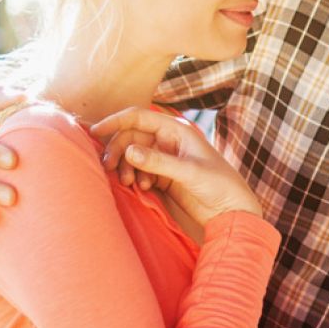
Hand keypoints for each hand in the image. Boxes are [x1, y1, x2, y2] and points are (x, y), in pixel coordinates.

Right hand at [91, 106, 260, 233]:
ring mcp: (164, 158)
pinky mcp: (162, 176)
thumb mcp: (189, 172)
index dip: (115, 121)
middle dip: (118, 151)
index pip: (138, 117)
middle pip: (130, 137)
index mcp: (176, 130)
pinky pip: (138, 171)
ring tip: (128, 182)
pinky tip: (145, 188)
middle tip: (110, 169)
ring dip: (125, 167)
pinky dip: (135, 177)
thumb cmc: (219, 185)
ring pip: (132, 155)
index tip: (95, 132)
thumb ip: (158, 162)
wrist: (232, 210)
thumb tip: (128, 151)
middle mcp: (168, 140)